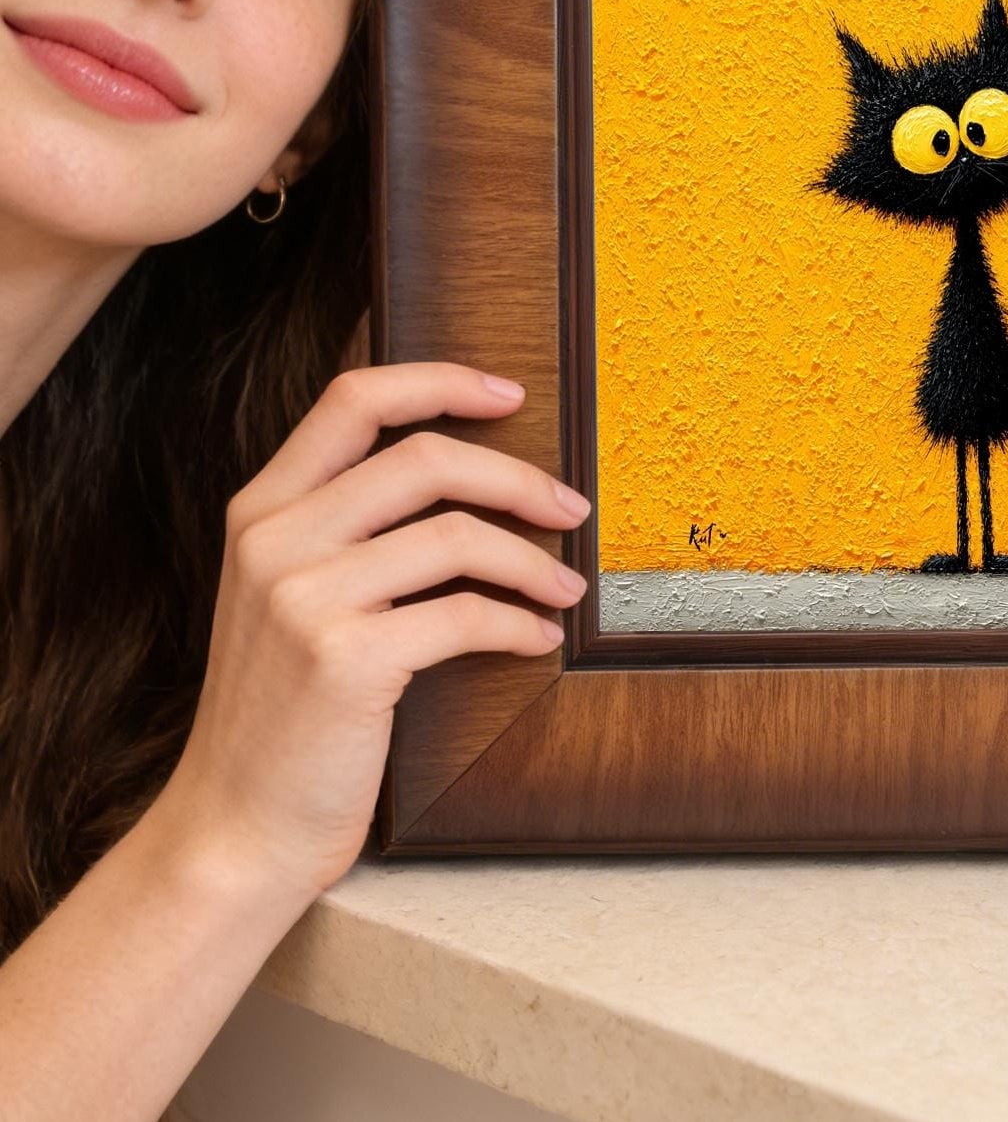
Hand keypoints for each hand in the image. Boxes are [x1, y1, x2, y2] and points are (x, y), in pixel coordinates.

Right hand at [150, 362, 588, 904]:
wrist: (234, 828)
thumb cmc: (285, 713)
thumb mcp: (287, 597)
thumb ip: (345, 527)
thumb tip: (468, 475)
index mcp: (261, 509)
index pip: (354, 399)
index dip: (442, 381)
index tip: (511, 394)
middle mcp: (274, 540)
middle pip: (425, 458)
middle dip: (518, 476)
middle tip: (571, 505)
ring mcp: (303, 599)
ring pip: (458, 535)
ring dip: (533, 560)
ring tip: (565, 585)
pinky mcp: (344, 660)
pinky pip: (465, 615)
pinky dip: (519, 623)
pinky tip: (538, 638)